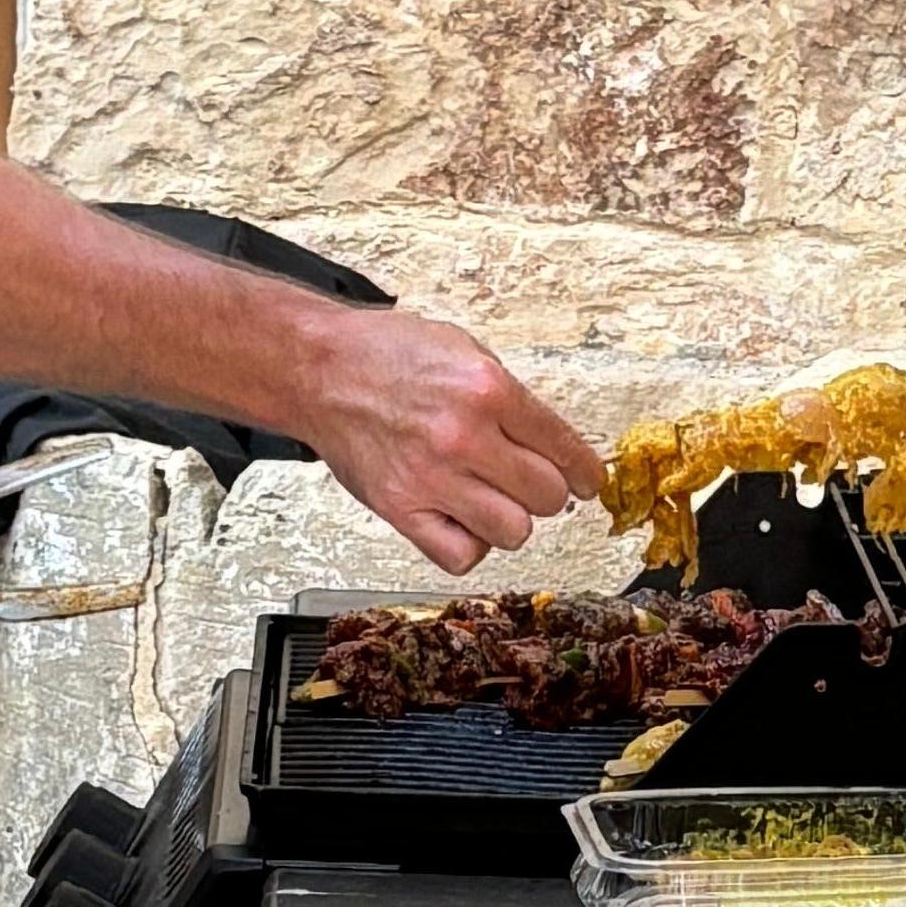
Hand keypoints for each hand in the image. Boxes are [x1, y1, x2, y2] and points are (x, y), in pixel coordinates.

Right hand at [294, 307, 606, 572]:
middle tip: (527, 484)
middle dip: (544, 493)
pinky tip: (459, 521)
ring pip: (513, 533)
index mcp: (487, 390)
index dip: (585, 473)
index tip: (587, 483)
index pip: (564, 448)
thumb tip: (551, 441)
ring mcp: (431, 478)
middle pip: (546, 497)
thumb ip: (509, 397)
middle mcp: (463, 437)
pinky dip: (468, 545)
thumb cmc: (385, 355)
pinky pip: (461, 556)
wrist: (318, 369)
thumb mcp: (464, 350)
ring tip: (489, 500)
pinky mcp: (401, 509)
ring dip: (509, 521)